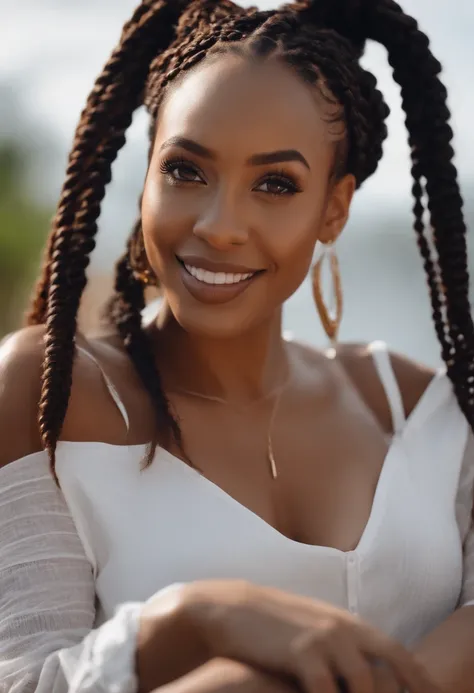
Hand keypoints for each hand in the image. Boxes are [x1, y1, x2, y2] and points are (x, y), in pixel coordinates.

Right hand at [182, 580, 439, 692]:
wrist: (230, 608)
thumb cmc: (271, 625)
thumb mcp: (312, 629)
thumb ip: (339, 645)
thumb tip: (360, 673)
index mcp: (348, 624)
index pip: (396, 653)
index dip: (416, 677)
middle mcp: (343, 629)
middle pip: (391, 666)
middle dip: (401, 691)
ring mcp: (324, 639)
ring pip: (364, 683)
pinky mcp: (302, 653)